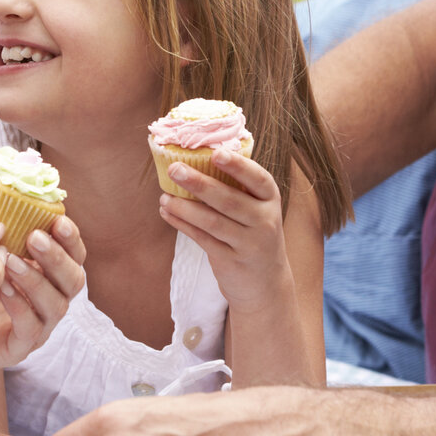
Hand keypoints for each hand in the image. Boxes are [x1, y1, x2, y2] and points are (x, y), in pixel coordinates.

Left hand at [0, 216, 86, 380]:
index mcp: (47, 271)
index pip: (74, 253)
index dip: (71, 238)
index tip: (57, 219)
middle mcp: (50, 298)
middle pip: (75, 279)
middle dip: (57, 257)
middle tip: (34, 238)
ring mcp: (39, 325)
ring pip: (57, 305)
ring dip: (37, 281)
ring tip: (10, 262)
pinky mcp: (20, 348)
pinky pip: (31, 330)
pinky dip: (20, 308)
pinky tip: (2, 290)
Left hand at [157, 150, 291, 310]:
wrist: (265, 282)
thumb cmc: (253, 233)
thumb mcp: (257, 209)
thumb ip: (237, 188)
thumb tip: (196, 159)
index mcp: (270, 200)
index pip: (258, 179)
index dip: (238, 166)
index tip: (216, 153)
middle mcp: (265, 221)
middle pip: (229, 200)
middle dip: (199, 183)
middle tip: (174, 169)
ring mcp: (249, 244)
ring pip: (212, 222)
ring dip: (184, 207)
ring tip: (164, 197)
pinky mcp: (232, 261)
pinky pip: (203, 239)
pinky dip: (183, 225)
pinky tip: (167, 213)